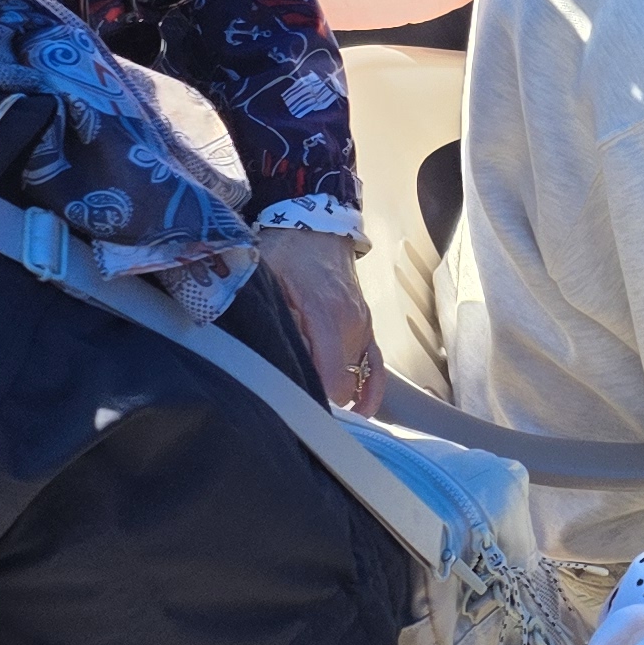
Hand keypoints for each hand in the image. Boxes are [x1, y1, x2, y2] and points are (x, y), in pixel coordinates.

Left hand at [258, 224, 378, 410]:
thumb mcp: (267, 282)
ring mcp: (363, 327)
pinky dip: (370, 389)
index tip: (295, 417)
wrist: (316, 228)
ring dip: (340, 396)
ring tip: (321, 416)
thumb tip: (266, 362)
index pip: (330, 380)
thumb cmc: (286, 254)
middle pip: (343, 386)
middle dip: (322, 402)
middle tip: (295, 413)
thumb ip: (270, 319)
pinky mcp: (368, 327)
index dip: (315, 404)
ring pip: (357, 380)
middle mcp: (352, 326)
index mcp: (326, 317)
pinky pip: (376, 367)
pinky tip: (362, 410)